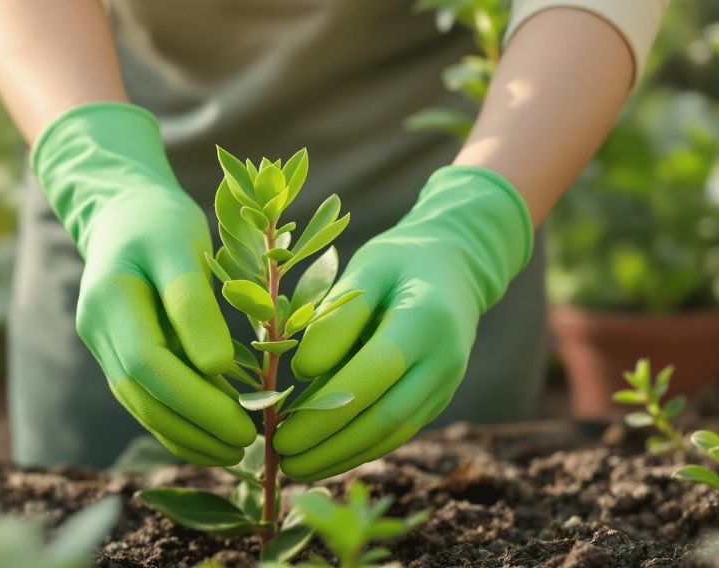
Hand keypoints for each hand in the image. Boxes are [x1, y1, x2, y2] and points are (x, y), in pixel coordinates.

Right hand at [32, 102, 254, 464]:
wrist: (123, 213)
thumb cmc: (160, 220)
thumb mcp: (182, 243)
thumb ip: (194, 302)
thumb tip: (217, 368)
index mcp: (110, 298)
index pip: (149, 363)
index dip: (196, 397)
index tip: (246, 416)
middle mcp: (98, 330)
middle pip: (143, 395)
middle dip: (197, 426)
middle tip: (250, 442)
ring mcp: (103, 348)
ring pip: (142, 407)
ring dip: (188, 435)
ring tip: (238, 450)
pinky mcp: (118, 358)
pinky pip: (146, 401)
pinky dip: (179, 424)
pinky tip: (213, 436)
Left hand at [274, 167, 532, 480]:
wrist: (453, 267)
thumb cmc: (397, 262)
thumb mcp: (365, 271)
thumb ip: (336, 317)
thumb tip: (302, 372)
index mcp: (426, 319)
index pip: (374, 373)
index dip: (325, 407)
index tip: (279, 426)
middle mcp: (444, 360)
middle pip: (384, 416)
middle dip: (328, 444)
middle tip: (279, 459)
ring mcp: (445, 386)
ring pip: (391, 435)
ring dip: (341, 458)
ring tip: (294, 469)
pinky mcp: (437, 400)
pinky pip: (396, 434)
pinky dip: (358, 451)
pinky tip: (322, 460)